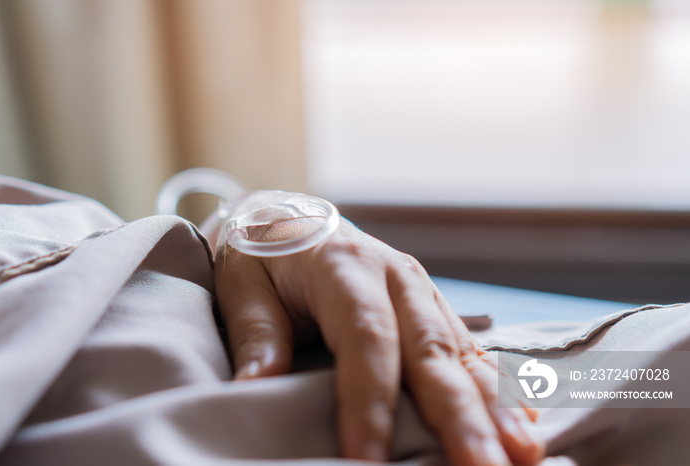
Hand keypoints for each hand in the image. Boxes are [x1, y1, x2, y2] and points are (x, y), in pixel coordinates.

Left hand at [214, 219, 542, 464]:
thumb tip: (254, 389)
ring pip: (462, 354)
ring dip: (495, 409)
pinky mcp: (434, 309)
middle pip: (432, 350)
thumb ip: (256, 335)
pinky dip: (499, 391)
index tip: (366, 458)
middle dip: (459, 416)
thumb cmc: (264, 256)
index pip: (366, 336)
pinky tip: (522, 426)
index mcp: (346, 265)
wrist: (292, 221)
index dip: (369, 400)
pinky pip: (472, 352)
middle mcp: (397, 276)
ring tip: (523, 456)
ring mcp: (422, 292)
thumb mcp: (244, 284)